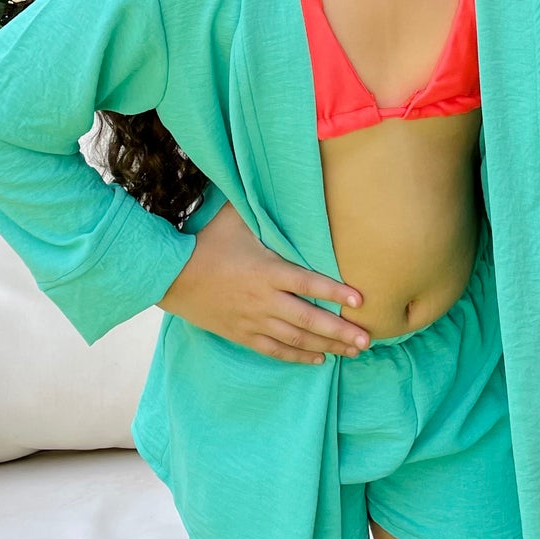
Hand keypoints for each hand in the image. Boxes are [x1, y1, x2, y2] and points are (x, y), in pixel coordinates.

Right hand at [159, 200, 369, 364]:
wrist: (171, 276)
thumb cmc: (207, 242)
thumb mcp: (235, 218)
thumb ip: (262, 206)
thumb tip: (283, 180)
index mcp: (267, 270)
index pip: (309, 283)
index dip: (335, 292)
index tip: (360, 300)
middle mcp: (264, 299)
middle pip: (309, 319)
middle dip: (341, 331)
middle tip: (368, 339)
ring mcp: (253, 321)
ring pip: (296, 339)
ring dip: (327, 346)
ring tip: (353, 351)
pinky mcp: (242, 334)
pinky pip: (275, 350)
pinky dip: (298, 356)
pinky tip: (319, 359)